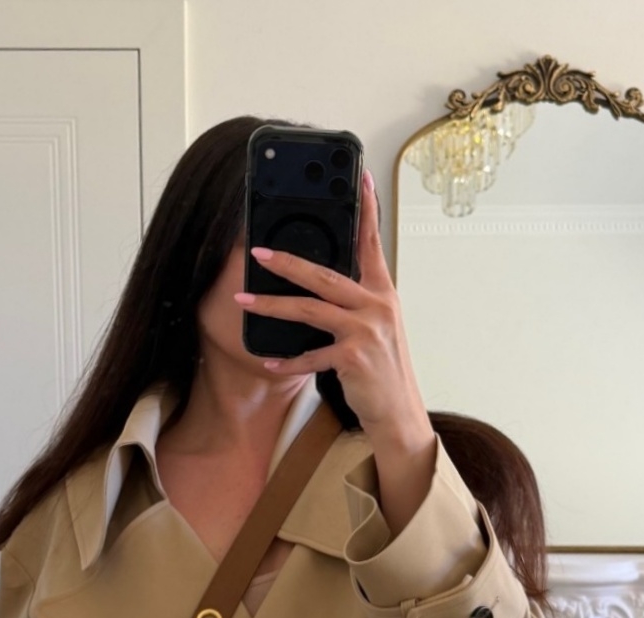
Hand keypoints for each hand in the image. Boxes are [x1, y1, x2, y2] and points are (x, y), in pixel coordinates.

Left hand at [234, 168, 436, 530]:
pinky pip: (311, 356)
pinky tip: (268, 361)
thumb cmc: (383, 372)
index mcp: (383, 293)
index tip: (359, 177)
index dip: (366, 209)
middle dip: (288, 262)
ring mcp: (367, 331)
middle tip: (258, 252)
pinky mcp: (354, 358)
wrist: (399, 415)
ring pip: (312, 310)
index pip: (372, 243)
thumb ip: (356, 303)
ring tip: (244, 300)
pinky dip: (287, 360)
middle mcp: (378, 306)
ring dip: (274, 306)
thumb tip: (320, 283)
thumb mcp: (378, 329)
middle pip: (326, 275)